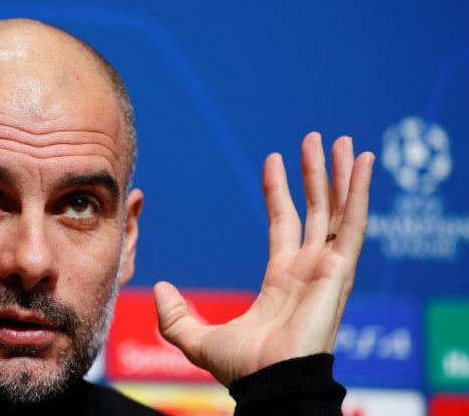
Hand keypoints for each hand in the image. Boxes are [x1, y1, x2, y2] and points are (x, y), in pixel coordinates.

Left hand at [154, 132, 373, 385]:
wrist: (267, 383)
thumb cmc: (242, 370)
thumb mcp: (196, 338)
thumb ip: (175, 315)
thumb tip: (160, 287)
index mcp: (282, 280)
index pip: (285, 224)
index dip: (280, 191)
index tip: (275, 159)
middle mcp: (310, 270)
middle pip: (317, 210)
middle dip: (316, 174)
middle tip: (316, 139)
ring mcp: (328, 269)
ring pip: (339, 211)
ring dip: (341, 175)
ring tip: (342, 140)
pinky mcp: (340, 271)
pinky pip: (354, 223)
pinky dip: (360, 191)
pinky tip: (362, 162)